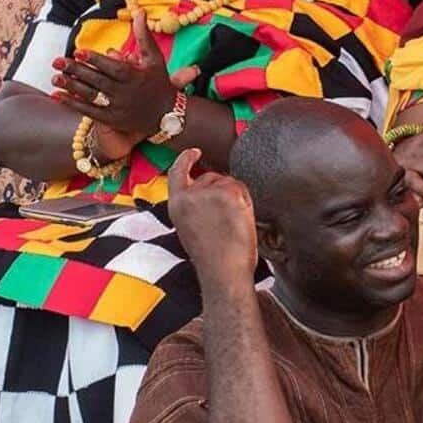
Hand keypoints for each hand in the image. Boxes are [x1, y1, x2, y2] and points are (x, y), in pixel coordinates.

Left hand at [53, 10, 199, 137]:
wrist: (167, 115)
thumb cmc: (159, 83)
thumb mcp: (155, 59)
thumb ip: (144, 36)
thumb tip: (139, 12)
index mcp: (135, 76)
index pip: (112, 67)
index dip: (95, 60)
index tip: (78, 51)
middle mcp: (125, 92)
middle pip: (98, 80)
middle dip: (77, 70)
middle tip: (57, 61)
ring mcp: (118, 107)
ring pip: (91, 95)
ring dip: (71, 86)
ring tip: (55, 77)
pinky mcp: (112, 120)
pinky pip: (89, 111)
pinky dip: (73, 103)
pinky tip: (58, 95)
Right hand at [166, 148, 258, 281]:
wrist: (222, 270)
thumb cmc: (211, 257)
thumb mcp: (191, 227)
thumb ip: (195, 206)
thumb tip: (211, 191)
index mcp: (176, 205)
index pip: (177, 173)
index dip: (186, 159)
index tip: (194, 152)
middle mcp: (188, 195)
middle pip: (212, 177)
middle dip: (223, 191)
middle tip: (227, 220)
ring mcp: (208, 192)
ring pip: (229, 182)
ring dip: (236, 198)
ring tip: (231, 223)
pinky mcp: (226, 193)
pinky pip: (242, 188)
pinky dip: (246, 202)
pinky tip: (239, 219)